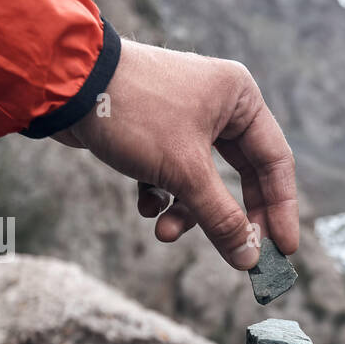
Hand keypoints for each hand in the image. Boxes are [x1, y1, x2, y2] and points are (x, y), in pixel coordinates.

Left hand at [55, 40, 297, 269]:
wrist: (61, 85)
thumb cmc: (133, 114)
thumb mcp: (184, 173)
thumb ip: (221, 219)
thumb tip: (249, 258)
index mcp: (239, 98)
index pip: (275, 162)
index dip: (280, 210)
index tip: (282, 251)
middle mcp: (218, 103)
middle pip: (240, 175)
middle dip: (228, 216)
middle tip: (238, 255)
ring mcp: (185, 116)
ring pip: (201, 179)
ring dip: (186, 211)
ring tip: (163, 232)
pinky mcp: (155, 130)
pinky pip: (172, 173)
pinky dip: (161, 194)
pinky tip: (145, 205)